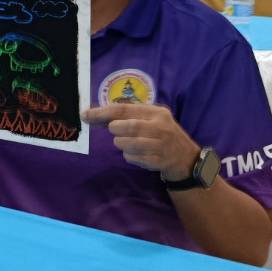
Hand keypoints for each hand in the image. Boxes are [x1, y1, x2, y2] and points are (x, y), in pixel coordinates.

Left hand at [85, 103, 199, 178]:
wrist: (186, 158)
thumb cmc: (161, 135)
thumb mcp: (150, 120)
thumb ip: (126, 116)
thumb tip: (93, 116)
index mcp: (157, 112)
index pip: (124, 109)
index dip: (101, 112)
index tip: (85, 115)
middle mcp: (160, 127)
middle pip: (126, 126)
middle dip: (115, 130)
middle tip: (115, 132)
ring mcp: (161, 145)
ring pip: (128, 144)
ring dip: (122, 144)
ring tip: (127, 143)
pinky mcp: (159, 161)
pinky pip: (134, 158)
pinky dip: (130, 156)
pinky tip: (137, 154)